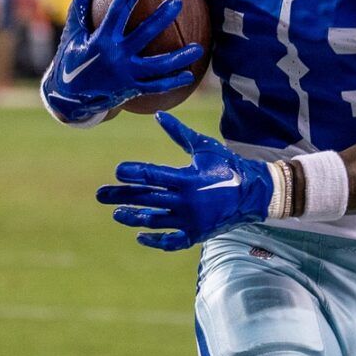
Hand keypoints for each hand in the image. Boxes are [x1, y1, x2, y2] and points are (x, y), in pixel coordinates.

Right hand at [40, 0, 205, 124]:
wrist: (70, 99)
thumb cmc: (71, 60)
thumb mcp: (71, 36)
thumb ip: (80, 10)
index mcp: (101, 41)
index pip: (117, 12)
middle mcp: (116, 57)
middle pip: (144, 35)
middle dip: (162, 18)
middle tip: (178, 2)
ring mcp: (126, 75)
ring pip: (158, 65)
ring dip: (180, 57)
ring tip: (199, 48)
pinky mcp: (131, 89)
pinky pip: (156, 86)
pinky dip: (172, 81)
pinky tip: (189, 75)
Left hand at [96, 112, 274, 250]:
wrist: (255, 192)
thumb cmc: (228, 165)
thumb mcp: (204, 147)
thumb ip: (178, 133)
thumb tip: (158, 115)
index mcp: (187, 179)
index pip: (152, 176)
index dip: (132, 173)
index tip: (117, 172)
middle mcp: (186, 201)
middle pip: (146, 199)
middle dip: (121, 196)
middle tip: (100, 194)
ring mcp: (191, 220)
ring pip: (154, 221)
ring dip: (132, 217)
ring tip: (116, 214)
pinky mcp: (197, 233)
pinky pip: (172, 241)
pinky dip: (155, 241)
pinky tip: (140, 235)